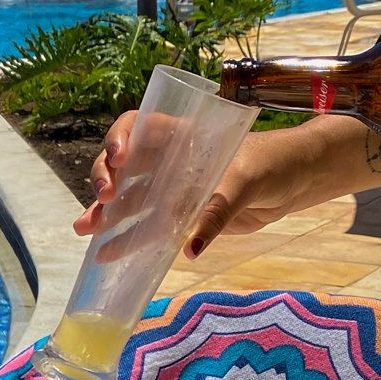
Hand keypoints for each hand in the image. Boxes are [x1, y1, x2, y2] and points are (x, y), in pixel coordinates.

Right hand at [78, 110, 315, 256]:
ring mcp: (171, 188)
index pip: (139, 127)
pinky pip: (145, 225)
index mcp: (183, 135)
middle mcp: (170, 159)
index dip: (120, 139)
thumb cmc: (272, 165)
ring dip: (104, 213)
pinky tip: (106, 252)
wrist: (295, 184)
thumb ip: (217, 213)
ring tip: (85, 230)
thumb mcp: (246, 183)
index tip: (117, 160)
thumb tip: (190, 248)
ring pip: (128, 197)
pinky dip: (125, 238)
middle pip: (123, 164)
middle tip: (102, 201)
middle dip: (104, 179)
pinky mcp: (179, 216)